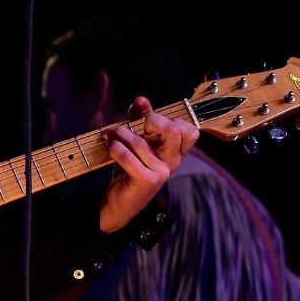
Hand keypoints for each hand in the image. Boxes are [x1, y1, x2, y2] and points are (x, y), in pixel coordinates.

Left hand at [98, 96, 198, 232]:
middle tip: (136, 127)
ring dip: (120, 134)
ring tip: (110, 135)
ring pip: (141, 142)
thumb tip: (142, 100)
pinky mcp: (146, 180)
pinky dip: (115, 148)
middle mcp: (174, 161)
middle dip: (151, 121)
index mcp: (176, 151)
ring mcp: (162, 172)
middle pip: (174, 130)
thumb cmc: (131, 167)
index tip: (148, 122)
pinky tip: (110, 148)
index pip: (189, 129)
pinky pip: (128, 156)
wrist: (120, 201)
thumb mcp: (137, 141)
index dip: (169, 119)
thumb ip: (140, 119)